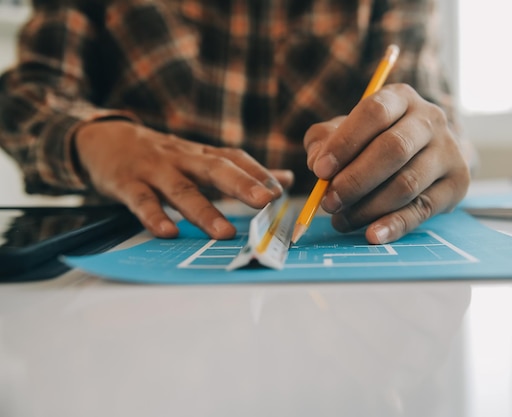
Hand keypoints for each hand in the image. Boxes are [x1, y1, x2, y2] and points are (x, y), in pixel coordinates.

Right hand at [74, 120, 293, 238]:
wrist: (105, 138)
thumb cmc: (163, 156)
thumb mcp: (201, 158)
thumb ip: (241, 171)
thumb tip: (285, 179)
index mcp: (201, 154)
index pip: (235, 158)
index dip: (258, 172)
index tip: (280, 190)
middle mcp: (182, 159)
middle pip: (214, 168)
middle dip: (241, 184)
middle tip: (265, 201)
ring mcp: (154, 170)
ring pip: (181, 189)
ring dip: (203, 211)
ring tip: (224, 232)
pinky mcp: (127, 183)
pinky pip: (141, 201)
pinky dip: (154, 216)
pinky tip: (168, 233)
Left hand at [303, 83, 469, 243]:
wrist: (424, 154)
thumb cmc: (374, 141)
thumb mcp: (345, 132)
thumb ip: (324, 141)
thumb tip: (319, 163)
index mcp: (400, 98)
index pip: (374, 112)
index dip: (345, 142)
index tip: (320, 171)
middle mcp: (430, 119)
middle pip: (394, 149)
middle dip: (355, 180)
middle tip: (329, 203)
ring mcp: (448, 151)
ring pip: (406, 183)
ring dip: (368, 207)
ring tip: (341, 220)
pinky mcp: (457, 183)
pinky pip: (423, 210)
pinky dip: (395, 225)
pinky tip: (372, 235)